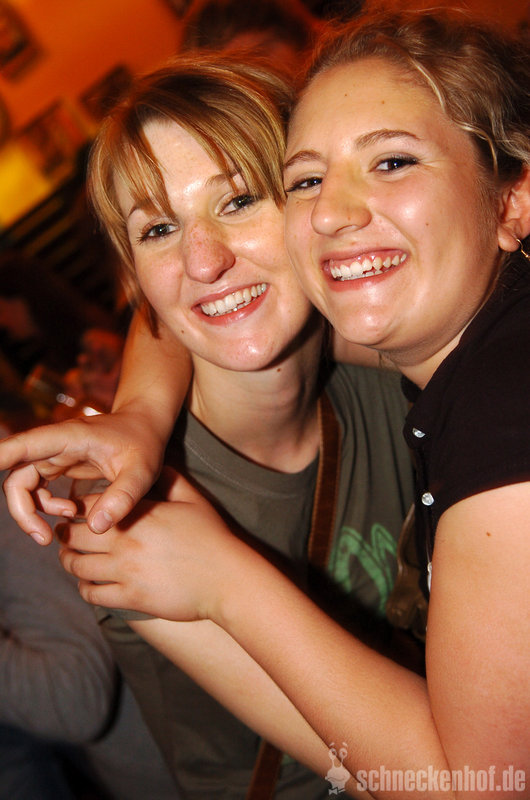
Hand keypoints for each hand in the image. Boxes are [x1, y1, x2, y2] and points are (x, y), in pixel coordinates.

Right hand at [1, 409, 165, 543]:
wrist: (146, 426)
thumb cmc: (144, 442)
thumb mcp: (142, 470)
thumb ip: (123, 497)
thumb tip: (95, 527)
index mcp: (68, 437)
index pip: (24, 446)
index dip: (2, 457)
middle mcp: (54, 444)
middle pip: (17, 476)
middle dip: (22, 510)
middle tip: (42, 538)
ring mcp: (54, 454)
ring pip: (22, 484)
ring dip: (32, 510)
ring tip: (58, 530)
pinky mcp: (59, 464)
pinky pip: (37, 487)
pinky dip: (46, 505)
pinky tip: (71, 513)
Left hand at [57, 471, 244, 621]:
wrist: (228, 578)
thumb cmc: (213, 536)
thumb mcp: (194, 499)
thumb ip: (171, 479)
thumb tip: (155, 465)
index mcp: (139, 513)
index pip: (90, 504)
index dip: (77, 506)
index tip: (77, 510)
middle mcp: (127, 540)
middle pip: (73, 536)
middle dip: (64, 534)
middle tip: (64, 534)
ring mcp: (127, 571)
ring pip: (77, 566)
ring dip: (69, 562)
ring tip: (70, 558)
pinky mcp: (131, 598)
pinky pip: (92, 594)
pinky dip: (84, 589)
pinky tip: (89, 584)